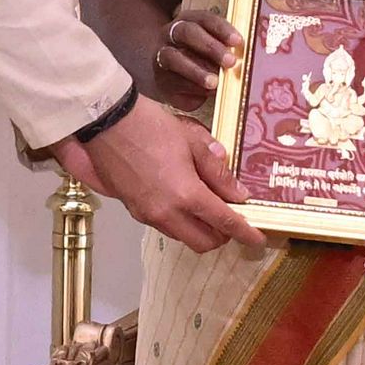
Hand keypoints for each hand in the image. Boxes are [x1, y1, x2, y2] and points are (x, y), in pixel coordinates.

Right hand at [61, 96, 263, 253]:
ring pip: (183, 237)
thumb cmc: (150, 126)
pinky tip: (182, 201)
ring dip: (199, 230)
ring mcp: (147, 215)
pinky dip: (180, 222)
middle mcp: (167, 213)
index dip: (245, 233)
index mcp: (186, 195)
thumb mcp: (192, 142)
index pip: (224, 223)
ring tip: (207, 206)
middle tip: (231, 218)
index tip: (257, 239)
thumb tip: (237, 193)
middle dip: (222, 236)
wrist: (106, 122)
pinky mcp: (133, 211)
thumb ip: (217, 171)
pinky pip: (164, 227)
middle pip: (203, 242)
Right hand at [149, 7, 239, 115]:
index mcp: (188, 20)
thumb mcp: (215, 49)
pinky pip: (173, 81)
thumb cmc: (202, 59)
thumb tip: (243, 58)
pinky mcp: (160, 78)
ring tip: (215, 82)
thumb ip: (226, 49)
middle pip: (188, 32)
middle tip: (230, 61)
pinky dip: (191, 87)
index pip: (205, 19)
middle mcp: (171, 34)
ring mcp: (161, 55)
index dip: (222, 29)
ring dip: (196, 70)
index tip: (238, 41)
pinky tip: (206, 91)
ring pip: (174, 58)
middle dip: (210, 47)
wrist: (174, 78)